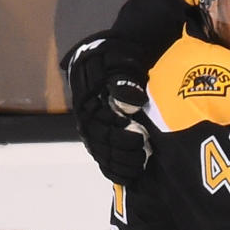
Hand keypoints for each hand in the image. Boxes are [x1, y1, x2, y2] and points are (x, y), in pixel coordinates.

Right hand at [62, 35, 150, 184]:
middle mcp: (85, 115)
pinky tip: (130, 175)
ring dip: (119, 163)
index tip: (141, 138)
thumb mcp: (123, 60)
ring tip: (141, 164)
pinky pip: (102, 158)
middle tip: (144, 153)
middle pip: (100, 142)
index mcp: (87, 98)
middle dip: (122, 151)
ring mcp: (91, 126)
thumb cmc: (122, 56)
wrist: (120, 54)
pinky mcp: (98, 135)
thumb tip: (131, 101)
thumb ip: (124, 81)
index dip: (120, 135)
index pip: (101, 124)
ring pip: (100, 153)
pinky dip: (115, 169)